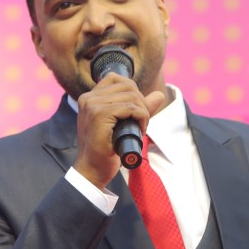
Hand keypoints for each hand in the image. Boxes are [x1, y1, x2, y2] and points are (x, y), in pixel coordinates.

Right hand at [74, 73, 164, 188]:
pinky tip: (140, 129)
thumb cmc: (105, 150)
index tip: (136, 111)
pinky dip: (141, 117)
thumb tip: (159, 95)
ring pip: (131, 95)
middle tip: (141, 122)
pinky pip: (130, 107)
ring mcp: (93, 105)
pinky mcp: (100, 114)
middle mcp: (88, 98)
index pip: (115, 78)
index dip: (133, 92)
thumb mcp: (121, 124)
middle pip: (127, 85)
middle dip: (141, 102)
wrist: (92, 170)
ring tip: (140, 127)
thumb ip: (138, 108)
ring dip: (143, 111)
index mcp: (89, 98)